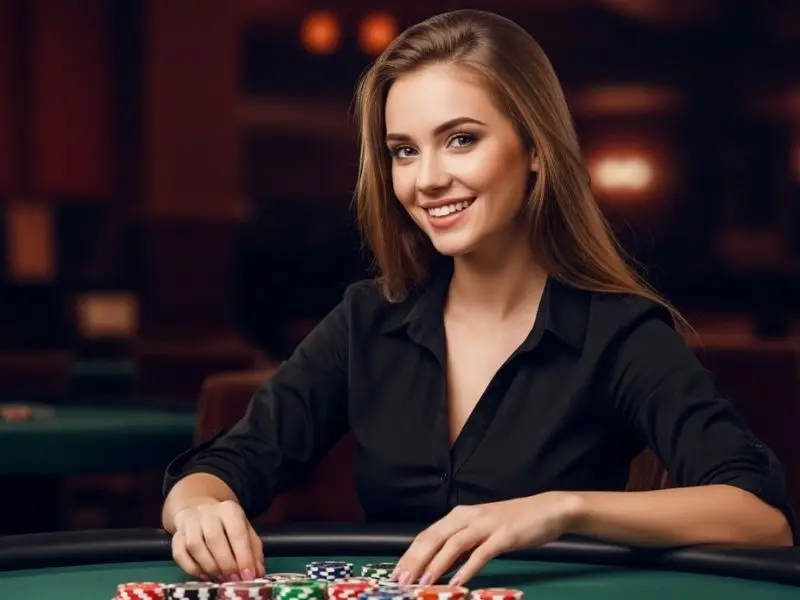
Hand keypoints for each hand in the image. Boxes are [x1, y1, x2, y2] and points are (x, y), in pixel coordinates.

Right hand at [171, 500, 264, 581]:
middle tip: (233, 580)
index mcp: (229, 510)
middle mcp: (207, 513)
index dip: (243, 556)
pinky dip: (192, 568)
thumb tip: (257, 573)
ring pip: (195, 546)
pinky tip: (204, 575)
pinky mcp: (176, 536)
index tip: (247, 576)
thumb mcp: (245, 531)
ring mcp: (189, 523)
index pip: (237, 532)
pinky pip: (179, 554)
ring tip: (220, 578)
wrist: (199, 512)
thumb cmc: (227, 526)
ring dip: (209, 567)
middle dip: (225, 564)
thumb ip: (253, 551)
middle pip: (214, 539)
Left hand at [392, 492, 581, 585]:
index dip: (409, 554)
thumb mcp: (480, 529)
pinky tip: (458, 581)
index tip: (396, 573)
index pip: (427, 535)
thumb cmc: (512, 522)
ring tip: (423, 583)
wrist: (546, 509)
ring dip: (437, 564)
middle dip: (415, 560)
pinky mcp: (504, 535)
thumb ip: (460, 543)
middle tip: (401, 581)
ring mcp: (486, 525)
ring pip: (454, 544)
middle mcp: (468, 516)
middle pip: (434, 538)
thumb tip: (437, 565)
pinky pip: (482, 553)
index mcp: (460, 515)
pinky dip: (468, 567)